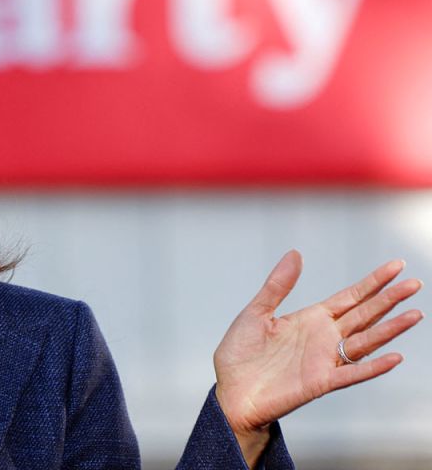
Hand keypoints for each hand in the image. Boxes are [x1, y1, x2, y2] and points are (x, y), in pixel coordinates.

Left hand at [213, 251, 422, 464]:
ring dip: (390, 330)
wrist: (231, 392)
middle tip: (414, 284)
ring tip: (414, 315)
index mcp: (311, 319)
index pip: (350, 297)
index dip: (373, 282)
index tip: (396, 266)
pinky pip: (352, 373)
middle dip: (389, 300)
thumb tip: (295, 254)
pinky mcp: (321, 382)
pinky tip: (393, 357)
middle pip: (364, 315)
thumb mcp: (256, 313)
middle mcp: (324, 338)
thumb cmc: (240, 355)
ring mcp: (325, 360)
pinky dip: (373, 367)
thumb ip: (277, 286)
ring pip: (366, 341)